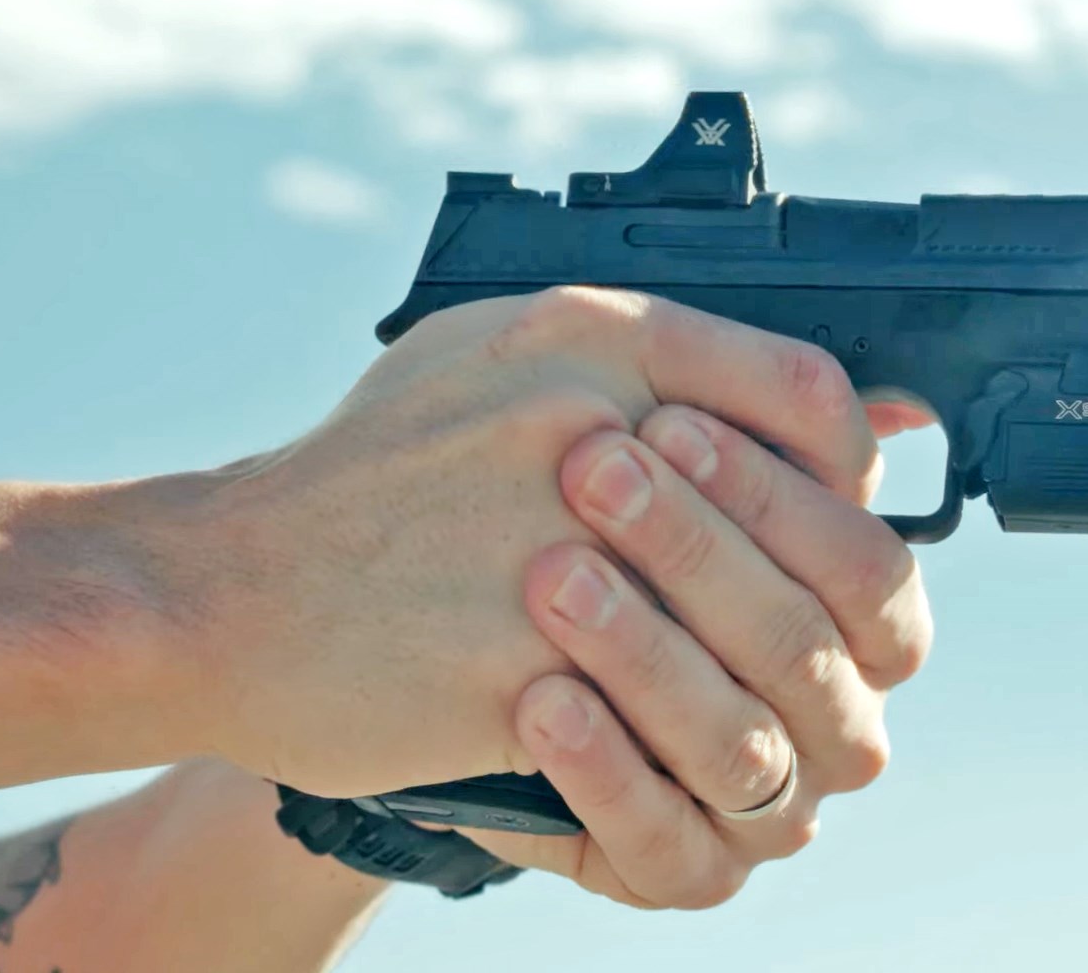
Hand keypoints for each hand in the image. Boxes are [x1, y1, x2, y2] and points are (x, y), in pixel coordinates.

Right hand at [144, 287, 890, 800]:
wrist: (224, 587)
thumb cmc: (374, 477)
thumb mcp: (507, 360)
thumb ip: (676, 366)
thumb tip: (864, 415)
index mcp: (589, 336)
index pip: (809, 396)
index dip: (839, 475)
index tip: (817, 519)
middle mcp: (581, 429)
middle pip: (803, 541)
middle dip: (810, 611)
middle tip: (776, 640)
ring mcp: (549, 553)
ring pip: (748, 654)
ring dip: (745, 694)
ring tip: (711, 703)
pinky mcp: (511, 672)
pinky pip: (653, 732)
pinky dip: (661, 750)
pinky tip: (637, 740)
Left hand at [464, 401, 931, 907]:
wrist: (450, 648)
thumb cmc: (574, 526)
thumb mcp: (658, 457)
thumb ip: (759, 419)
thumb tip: (883, 406)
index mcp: (859, 627)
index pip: (864, 566)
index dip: (774, 495)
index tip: (665, 420)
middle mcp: (832, 724)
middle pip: (798, 647)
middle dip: (693, 552)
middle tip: (592, 471)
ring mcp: (767, 809)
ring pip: (737, 745)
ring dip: (644, 653)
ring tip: (553, 578)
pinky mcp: (686, 870)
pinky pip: (666, 840)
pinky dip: (605, 769)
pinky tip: (540, 699)